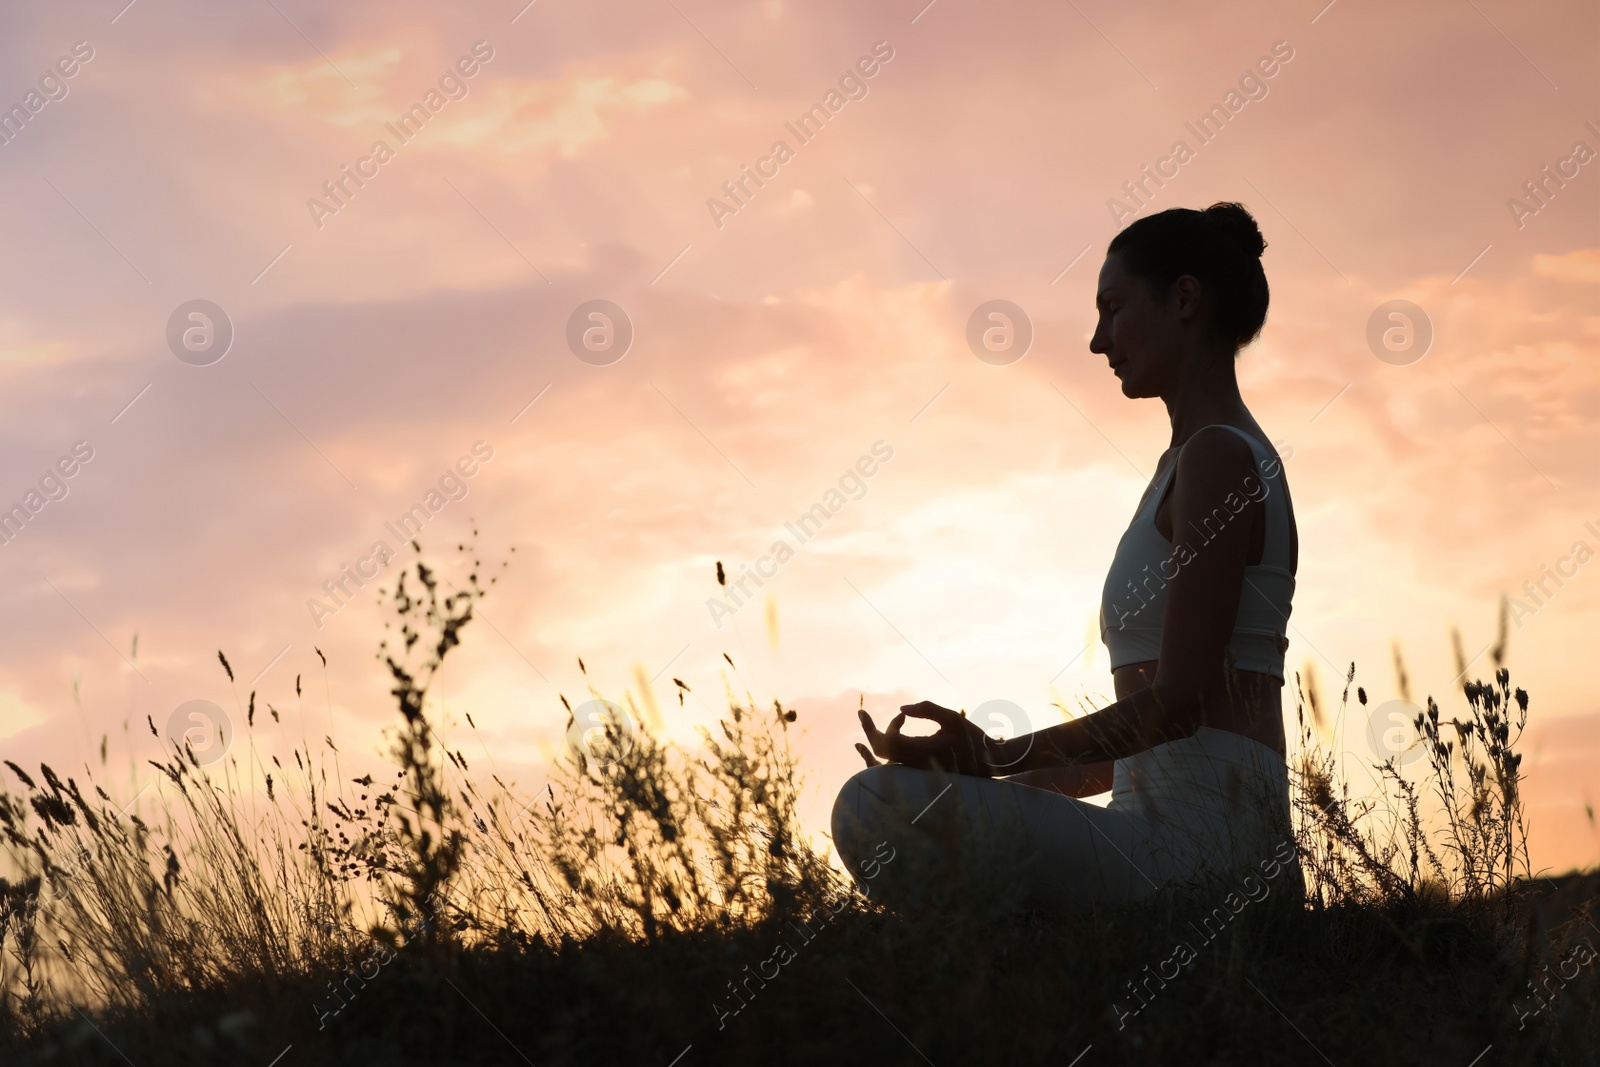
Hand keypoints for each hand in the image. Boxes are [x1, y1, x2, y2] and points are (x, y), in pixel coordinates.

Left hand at [855, 701, 1005, 776]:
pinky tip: (896, 728)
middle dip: (870, 732)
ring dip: (879, 737)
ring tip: (872, 720)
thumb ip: (927, 709)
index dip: (889, 726)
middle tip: (861, 714)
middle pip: (881, 752)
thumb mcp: (952, 717)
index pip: (890, 743)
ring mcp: (917, 769)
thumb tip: (901, 710)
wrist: (987, 763)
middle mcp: (917, 764)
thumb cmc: (971, 738)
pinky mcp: (918, 769)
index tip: (902, 716)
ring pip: (885, 758)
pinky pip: (894, 760)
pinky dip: (888, 743)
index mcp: (924, 752)